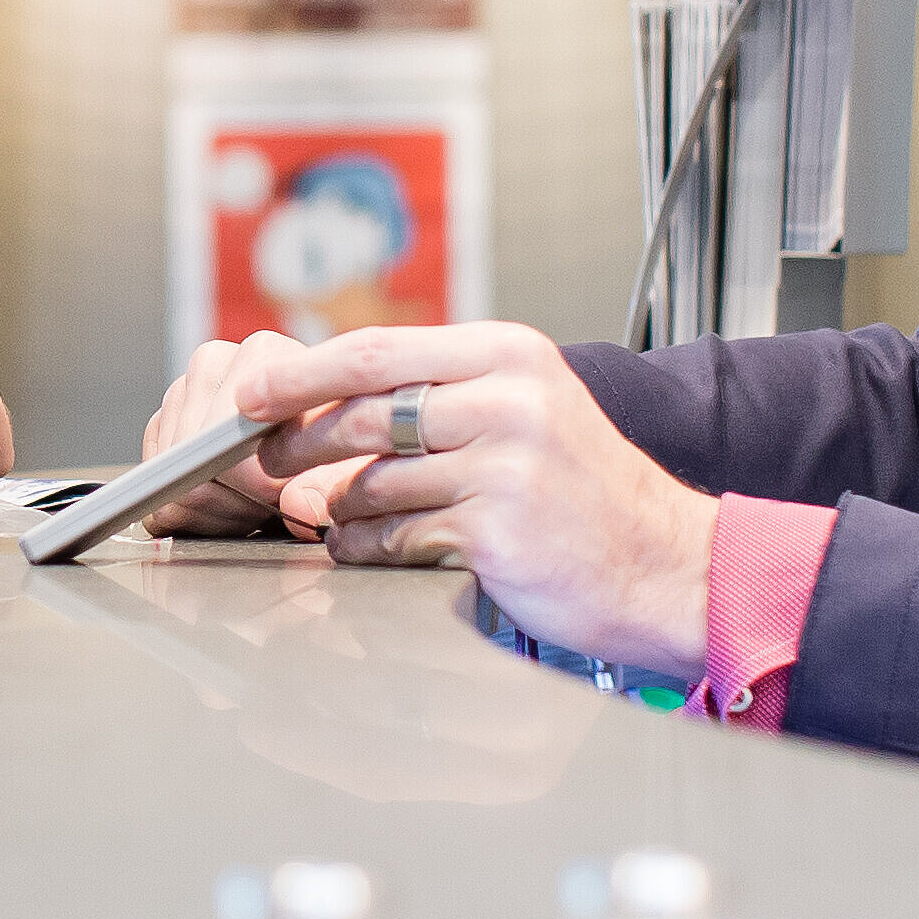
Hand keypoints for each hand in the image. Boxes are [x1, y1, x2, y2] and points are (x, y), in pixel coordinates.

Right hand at [140, 332, 366, 537]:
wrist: (317, 449)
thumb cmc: (333, 454)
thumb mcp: (347, 469)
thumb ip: (328, 488)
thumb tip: (300, 507)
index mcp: (264, 353)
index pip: (233, 421)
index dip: (251, 474)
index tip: (268, 495)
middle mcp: (216, 361)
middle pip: (195, 448)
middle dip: (230, 493)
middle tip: (265, 504)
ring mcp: (181, 390)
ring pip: (170, 469)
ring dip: (209, 502)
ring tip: (248, 501)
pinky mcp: (159, 423)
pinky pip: (154, 481)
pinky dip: (182, 505)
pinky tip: (221, 500)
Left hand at [234, 323, 715, 678]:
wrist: (667, 567)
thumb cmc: (586, 494)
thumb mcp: (527, 411)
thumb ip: (443, 395)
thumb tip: (334, 397)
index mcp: (508, 355)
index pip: (376, 350)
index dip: (301, 372)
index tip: (250, 392)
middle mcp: (507, 399)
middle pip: (363, 411)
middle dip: (297, 439)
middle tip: (263, 460)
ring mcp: (503, 465)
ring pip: (373, 480)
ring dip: (337, 505)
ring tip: (334, 517)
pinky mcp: (496, 529)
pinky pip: (394, 536)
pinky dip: (366, 546)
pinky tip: (367, 549)